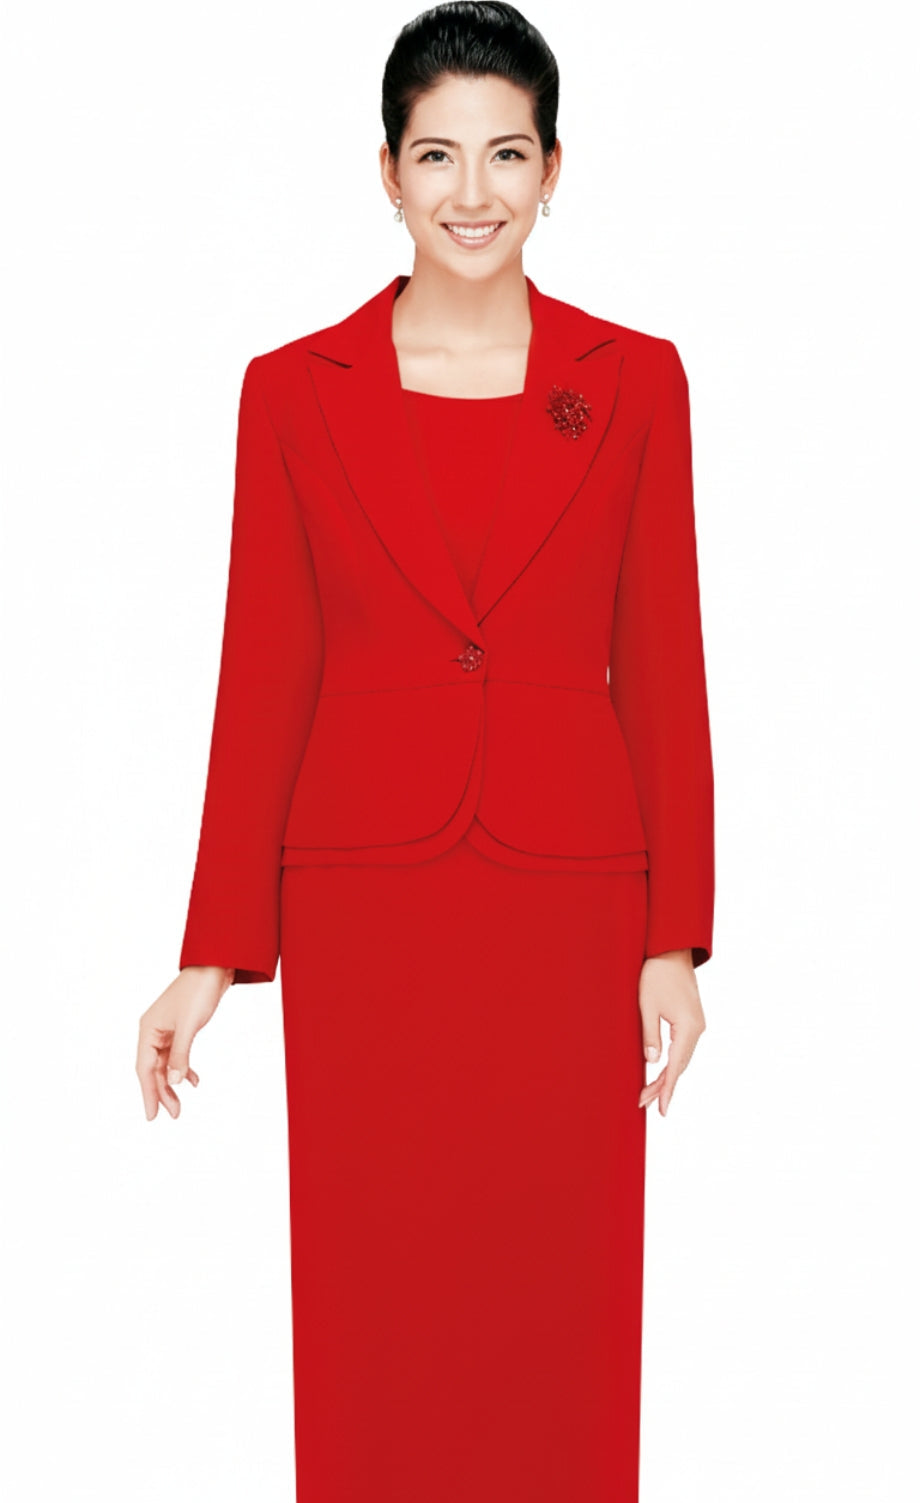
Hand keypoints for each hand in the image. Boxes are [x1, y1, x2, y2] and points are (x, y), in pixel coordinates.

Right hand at [136, 966, 234, 1120]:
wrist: (214, 967)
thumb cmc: (198, 991)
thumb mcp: (189, 1026)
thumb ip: (180, 1055)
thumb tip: (173, 1082)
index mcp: (148, 1029)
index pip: (144, 1068)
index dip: (148, 1093)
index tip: (152, 1115)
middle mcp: (153, 1031)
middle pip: (154, 1069)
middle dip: (163, 1092)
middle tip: (174, 1114)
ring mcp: (166, 1030)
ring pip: (165, 1064)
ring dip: (172, 1083)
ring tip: (180, 1104)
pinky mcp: (180, 1028)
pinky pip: (177, 1055)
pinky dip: (184, 1068)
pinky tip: (194, 1080)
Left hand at [637, 949, 705, 1116]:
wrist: (671, 949)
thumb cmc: (656, 974)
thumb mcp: (647, 1005)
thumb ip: (649, 1035)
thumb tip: (651, 1062)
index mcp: (688, 1027)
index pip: (676, 1066)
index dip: (667, 1089)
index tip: (661, 1109)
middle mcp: (697, 1028)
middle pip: (680, 1065)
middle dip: (663, 1085)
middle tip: (644, 1102)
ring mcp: (696, 1024)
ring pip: (682, 1058)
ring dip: (667, 1074)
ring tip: (649, 1092)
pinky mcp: (691, 1019)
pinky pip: (682, 1047)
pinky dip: (671, 1061)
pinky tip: (661, 1069)